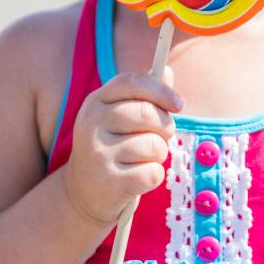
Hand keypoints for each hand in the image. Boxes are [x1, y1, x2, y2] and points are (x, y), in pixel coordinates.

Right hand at [63, 69, 182, 228]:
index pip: (131, 82)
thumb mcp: (120, 117)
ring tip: (140, 160)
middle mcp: (91, 124)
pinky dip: (153, 176)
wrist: (83, 193)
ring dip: (158, 155)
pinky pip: (153, 173)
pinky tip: (136, 178)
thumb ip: (144, 94)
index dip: (160, 90)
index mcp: (95, 102)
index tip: (179, 105)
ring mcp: (97, 154)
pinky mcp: (109, 182)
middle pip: (148, 114)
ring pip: (155, 146)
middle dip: (164, 127)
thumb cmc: (112, 147)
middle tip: (159, 138)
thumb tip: (167, 71)